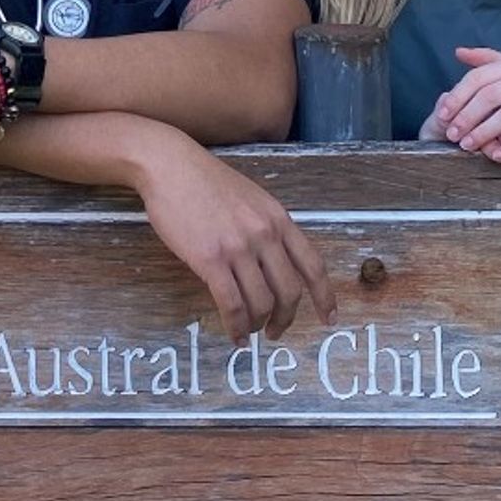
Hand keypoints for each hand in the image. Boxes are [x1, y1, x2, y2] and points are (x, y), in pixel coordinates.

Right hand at [135, 134, 336, 343]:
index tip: (330, 318)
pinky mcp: (210, 259)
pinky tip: (233, 334)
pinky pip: (231, 304)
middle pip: (289, 291)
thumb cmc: (204, 181)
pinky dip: (235, 326)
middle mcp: (265, 235)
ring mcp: (239, 248)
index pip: (313, 266)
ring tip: (247, 331)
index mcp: (279, 219)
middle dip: (285, 319)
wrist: (170, 166)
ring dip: (256, 325)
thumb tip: (270, 264)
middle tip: (275, 331)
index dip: (325, 297)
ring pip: (261, 302)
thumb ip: (266, 228)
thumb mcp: (251, 199)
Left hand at [424, 46, 500, 173]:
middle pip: (491, 96)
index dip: (457, 96)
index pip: (480, 77)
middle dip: (466, 117)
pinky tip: (497, 156)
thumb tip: (459, 52)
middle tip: (451, 134)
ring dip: (484, 133)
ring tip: (467, 146)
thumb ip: (490, 61)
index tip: (442, 114)